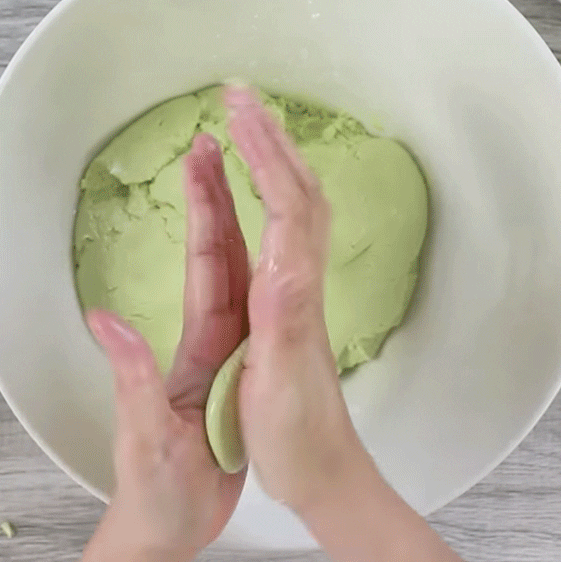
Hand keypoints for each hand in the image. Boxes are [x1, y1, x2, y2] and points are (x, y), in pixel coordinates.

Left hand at [75, 134, 248, 561]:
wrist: (170, 522)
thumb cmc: (158, 487)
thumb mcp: (145, 436)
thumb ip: (130, 378)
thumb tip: (105, 317)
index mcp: (199, 339)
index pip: (208, 258)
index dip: (209, 205)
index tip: (208, 153)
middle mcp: (214, 332)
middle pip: (222, 248)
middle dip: (221, 190)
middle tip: (224, 134)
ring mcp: (228, 346)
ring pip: (240, 267)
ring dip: (239, 215)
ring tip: (244, 169)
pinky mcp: (242, 366)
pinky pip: (256, 301)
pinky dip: (262, 262)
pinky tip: (267, 247)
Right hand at [225, 87, 472, 561]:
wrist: (323, 467)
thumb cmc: (294, 436)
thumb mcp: (279, 385)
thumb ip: (281, 322)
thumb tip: (280, 260)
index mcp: (292, 294)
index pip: (285, 206)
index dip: (263, 153)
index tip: (237, 109)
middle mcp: (300, 281)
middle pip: (295, 191)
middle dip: (268, 136)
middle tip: (237, 94)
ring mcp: (297, 287)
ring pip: (294, 205)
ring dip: (271, 156)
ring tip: (243, 122)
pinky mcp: (288, 298)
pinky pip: (283, 228)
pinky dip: (270, 190)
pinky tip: (257, 182)